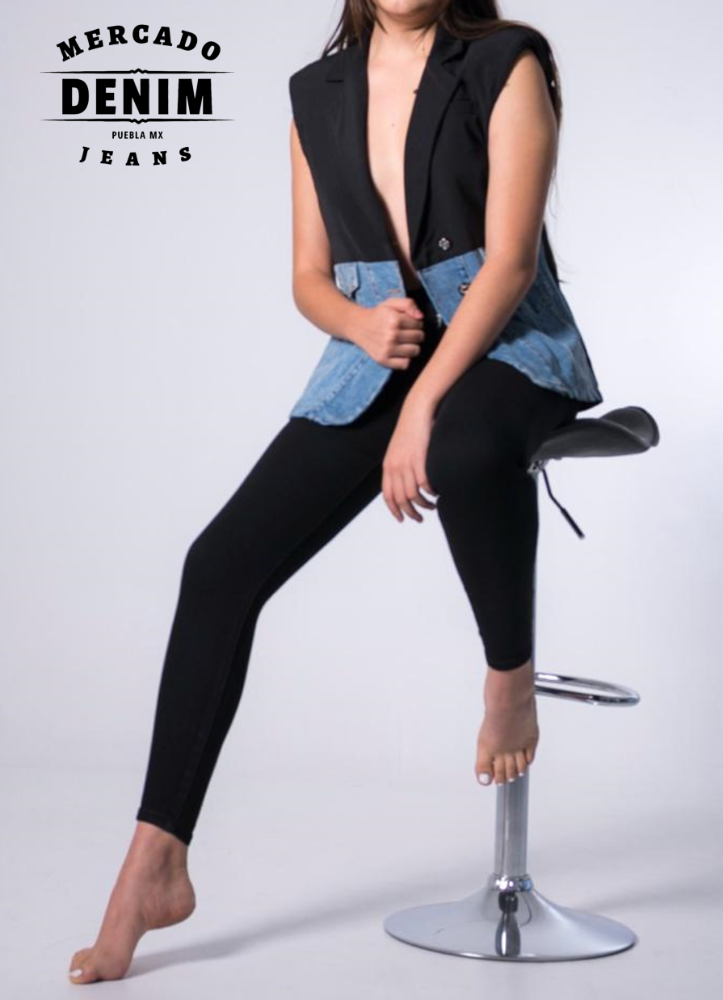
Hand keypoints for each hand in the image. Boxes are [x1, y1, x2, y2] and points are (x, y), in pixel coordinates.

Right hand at [351, 297, 425, 368]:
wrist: (358, 326)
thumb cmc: (378, 315)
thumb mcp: (392, 303)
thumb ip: (408, 304)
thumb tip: (421, 317)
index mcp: (395, 320)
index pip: (419, 324)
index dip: (416, 323)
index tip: (409, 324)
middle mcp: (391, 335)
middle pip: (419, 337)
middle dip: (416, 334)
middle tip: (407, 333)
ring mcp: (387, 349)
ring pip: (415, 351)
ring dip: (413, 347)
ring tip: (405, 342)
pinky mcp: (383, 360)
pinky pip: (405, 364)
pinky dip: (405, 359)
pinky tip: (400, 352)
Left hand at [382, 396, 438, 521]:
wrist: (416, 411)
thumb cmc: (411, 430)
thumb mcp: (398, 450)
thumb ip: (399, 467)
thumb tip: (405, 484)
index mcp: (388, 466)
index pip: (388, 495)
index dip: (394, 510)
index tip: (401, 519)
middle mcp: (395, 467)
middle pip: (400, 499)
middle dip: (410, 513)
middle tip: (419, 519)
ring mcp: (407, 464)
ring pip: (413, 495)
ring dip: (423, 505)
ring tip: (431, 506)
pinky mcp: (420, 459)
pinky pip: (425, 484)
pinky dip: (431, 492)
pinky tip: (437, 493)